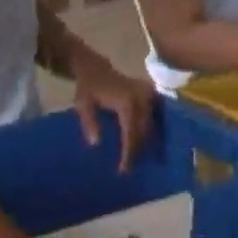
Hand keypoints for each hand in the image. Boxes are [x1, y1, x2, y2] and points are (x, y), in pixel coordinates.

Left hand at [70, 51, 154, 172]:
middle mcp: (142, 99)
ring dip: (145, 142)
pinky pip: (154, 116)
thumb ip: (89, 122)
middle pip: (144, 131)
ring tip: (138, 159)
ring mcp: (148, 95)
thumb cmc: (88, 88)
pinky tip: (148, 142)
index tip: (123, 169)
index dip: (129, 153)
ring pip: (151, 125)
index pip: (131, 133)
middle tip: (130, 168)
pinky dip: (151, 129)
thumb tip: (96, 144)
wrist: (96, 68)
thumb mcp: (83, 104)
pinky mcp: (151, 94)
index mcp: (126, 102)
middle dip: (137, 151)